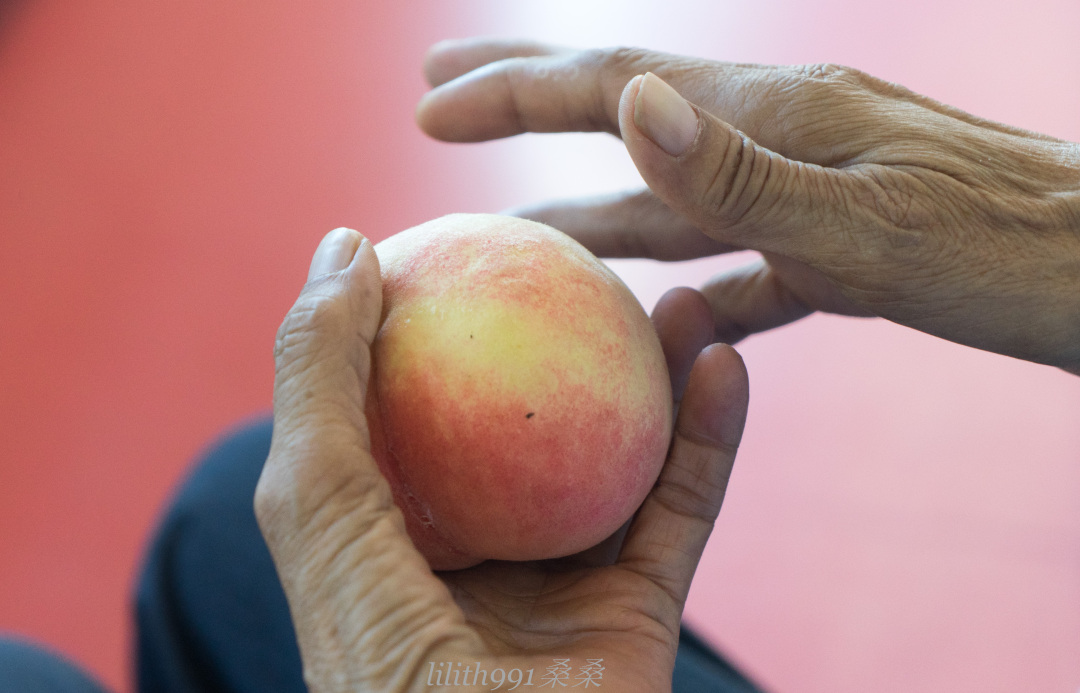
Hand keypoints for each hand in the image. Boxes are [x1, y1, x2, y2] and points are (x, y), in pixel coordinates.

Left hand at [255, 227, 749, 691]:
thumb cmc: (376, 663)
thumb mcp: (314, 504)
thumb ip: (317, 381)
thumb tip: (343, 246)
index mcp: (395, 530)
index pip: (418, 401)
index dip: (442, 315)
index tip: (476, 234)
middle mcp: (479, 550)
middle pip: (531, 421)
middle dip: (567, 337)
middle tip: (591, 255)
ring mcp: (561, 582)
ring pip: (620, 454)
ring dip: (657, 371)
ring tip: (676, 292)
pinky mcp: (636, 613)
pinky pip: (680, 508)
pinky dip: (710, 437)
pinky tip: (721, 360)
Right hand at [416, 39, 1079, 372]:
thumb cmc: (1014, 257)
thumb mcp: (875, 222)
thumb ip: (742, 173)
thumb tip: (629, 99)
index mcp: (780, 117)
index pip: (617, 86)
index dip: (516, 88)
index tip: (429, 100)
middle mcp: (783, 140)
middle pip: (630, 114)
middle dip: (529, 102)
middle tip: (441, 93)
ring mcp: (811, 193)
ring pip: (673, 203)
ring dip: (589, 213)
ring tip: (516, 232)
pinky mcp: (842, 251)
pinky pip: (740, 268)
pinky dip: (688, 287)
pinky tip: (660, 319)